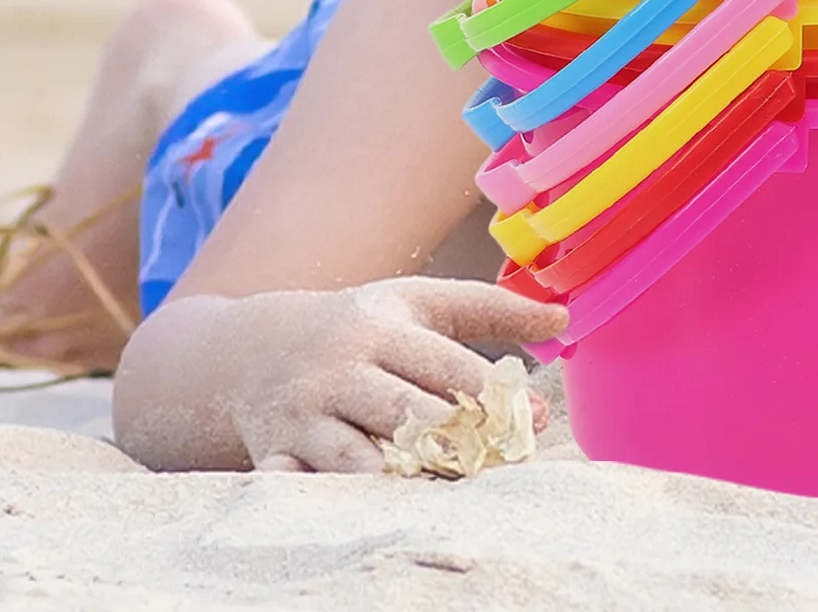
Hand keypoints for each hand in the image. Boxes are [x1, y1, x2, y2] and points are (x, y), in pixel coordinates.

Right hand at [198, 278, 566, 472]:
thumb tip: (564, 319)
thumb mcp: (421, 303)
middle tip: (502, 465)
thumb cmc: (363, 327)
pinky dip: (339, 504)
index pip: (445, 364)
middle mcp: (339, 371)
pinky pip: (308, 490)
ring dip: (408, 483)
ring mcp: (304, 418)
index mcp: (380, 330)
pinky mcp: (277, 457)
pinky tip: (379, 514)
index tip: (540, 421)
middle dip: (459, 445)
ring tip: (453, 495)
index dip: (495, 394)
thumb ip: (492, 310)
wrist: (253, 352)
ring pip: (361, 462)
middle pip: (407, 415)